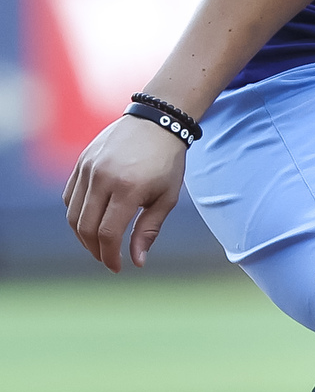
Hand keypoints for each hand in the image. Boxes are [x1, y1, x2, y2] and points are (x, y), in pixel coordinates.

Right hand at [63, 115, 188, 270]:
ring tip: (99, 244)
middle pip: (85, 226)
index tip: (118, 268)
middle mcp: (102, 177)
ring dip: (83, 235)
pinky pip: (70, 196)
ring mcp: (88, 168)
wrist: (156, 123)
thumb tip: (137, 261)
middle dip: (95, 249)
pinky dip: (77, 214)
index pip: (108, 232)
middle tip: (107, 259)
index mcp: (127, 188)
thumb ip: (149, 230)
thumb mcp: (166, 198)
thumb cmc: (166, 163)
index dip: (110, 255)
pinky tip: (91, 222)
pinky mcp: (80, 162)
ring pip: (73, 213)